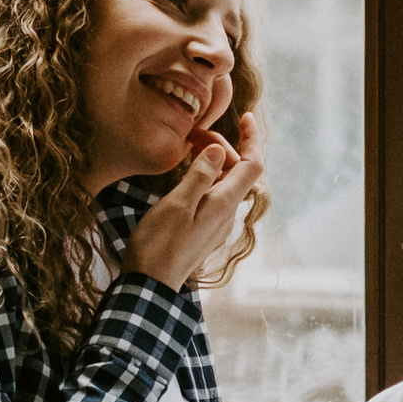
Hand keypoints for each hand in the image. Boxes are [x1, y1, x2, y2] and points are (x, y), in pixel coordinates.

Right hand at [123, 106, 264, 294]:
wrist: (150, 284)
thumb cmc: (159, 244)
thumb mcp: (177, 204)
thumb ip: (200, 175)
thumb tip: (218, 150)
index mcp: (224, 203)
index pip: (252, 164)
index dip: (252, 138)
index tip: (244, 116)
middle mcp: (227, 213)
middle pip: (237, 171)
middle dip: (222, 146)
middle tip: (193, 134)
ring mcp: (217, 224)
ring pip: (225, 183)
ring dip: (212, 162)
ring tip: (188, 148)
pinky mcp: (205, 231)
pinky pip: (214, 196)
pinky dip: (206, 178)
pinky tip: (186, 175)